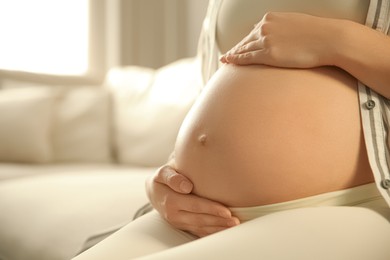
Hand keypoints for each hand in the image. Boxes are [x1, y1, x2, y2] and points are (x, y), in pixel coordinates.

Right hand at [146, 165, 239, 236]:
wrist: (155, 191)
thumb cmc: (163, 178)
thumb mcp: (163, 173)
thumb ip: (172, 177)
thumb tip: (186, 186)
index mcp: (170, 201)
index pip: (194, 206)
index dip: (211, 209)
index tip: (226, 211)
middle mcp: (174, 215)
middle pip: (200, 219)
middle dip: (219, 221)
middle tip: (235, 220)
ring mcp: (179, 222)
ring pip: (201, 228)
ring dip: (218, 228)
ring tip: (233, 226)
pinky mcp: (184, 226)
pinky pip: (199, 231)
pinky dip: (212, 232)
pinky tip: (223, 230)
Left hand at [220, 12, 336, 67]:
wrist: (329, 39)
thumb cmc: (317, 33)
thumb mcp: (295, 23)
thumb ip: (281, 27)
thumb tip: (272, 33)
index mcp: (271, 17)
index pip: (254, 31)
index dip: (244, 40)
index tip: (238, 46)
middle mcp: (265, 27)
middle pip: (246, 40)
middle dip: (236, 48)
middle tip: (226, 55)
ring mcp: (266, 40)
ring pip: (244, 49)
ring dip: (233, 55)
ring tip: (225, 60)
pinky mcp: (269, 54)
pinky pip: (247, 58)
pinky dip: (236, 60)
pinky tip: (228, 62)